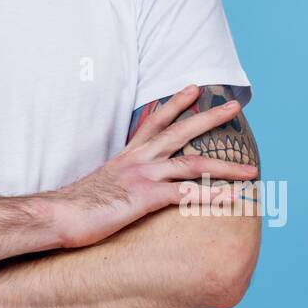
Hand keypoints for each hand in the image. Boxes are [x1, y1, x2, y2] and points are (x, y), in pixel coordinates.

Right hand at [47, 84, 257, 247]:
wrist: (56, 217)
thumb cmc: (75, 207)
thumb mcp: (100, 187)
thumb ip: (117, 182)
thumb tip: (122, 188)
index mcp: (127, 157)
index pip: (154, 122)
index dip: (175, 104)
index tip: (193, 90)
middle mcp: (137, 161)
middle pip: (180, 132)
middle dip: (209, 117)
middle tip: (233, 105)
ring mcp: (142, 177)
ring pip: (192, 164)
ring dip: (225, 166)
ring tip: (251, 169)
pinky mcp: (144, 198)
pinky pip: (185, 194)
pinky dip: (211, 195)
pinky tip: (232, 198)